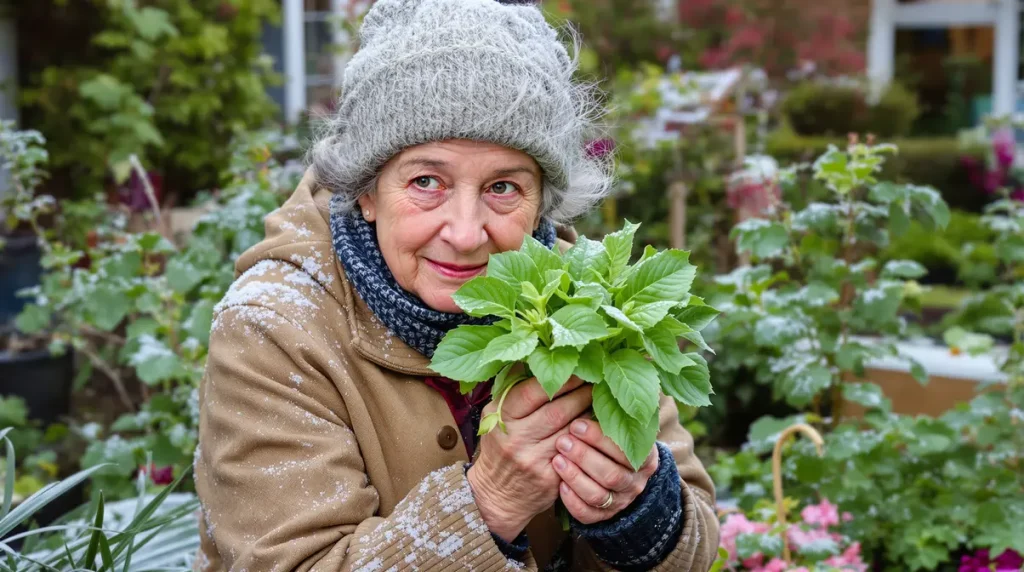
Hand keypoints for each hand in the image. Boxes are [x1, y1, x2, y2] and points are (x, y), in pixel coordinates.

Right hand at [467, 376, 591, 541]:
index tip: (577, 367)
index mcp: (501, 418)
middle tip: (596, 379)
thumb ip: (512, 389)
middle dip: (580, 392)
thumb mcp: (494, 416)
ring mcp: (534, 460)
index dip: (559, 379)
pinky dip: (588, 437)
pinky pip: (575, 452)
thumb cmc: (500, 446)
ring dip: (589, 412)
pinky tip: (597, 425)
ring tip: (600, 398)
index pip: (532, 392)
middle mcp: (516, 439)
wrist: (497, 495)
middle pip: (557, 410)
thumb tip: (532, 354)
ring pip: (570, 431)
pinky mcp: (550, 477)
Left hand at [552, 417, 658, 524]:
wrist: (621, 474)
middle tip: (562, 441)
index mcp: (645, 458)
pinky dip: (572, 501)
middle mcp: (635, 482)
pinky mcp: (602, 517)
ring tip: (557, 459)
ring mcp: (620, 502)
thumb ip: (611, 414)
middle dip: (584, 456)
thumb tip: (587, 386)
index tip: (577, 424)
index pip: (625, 451)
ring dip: (575, 476)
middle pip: (611, 475)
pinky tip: (559, 485)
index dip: (599, 439)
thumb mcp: (621, 427)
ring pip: (598, 495)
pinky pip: (587, 515)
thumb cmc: (614, 441)